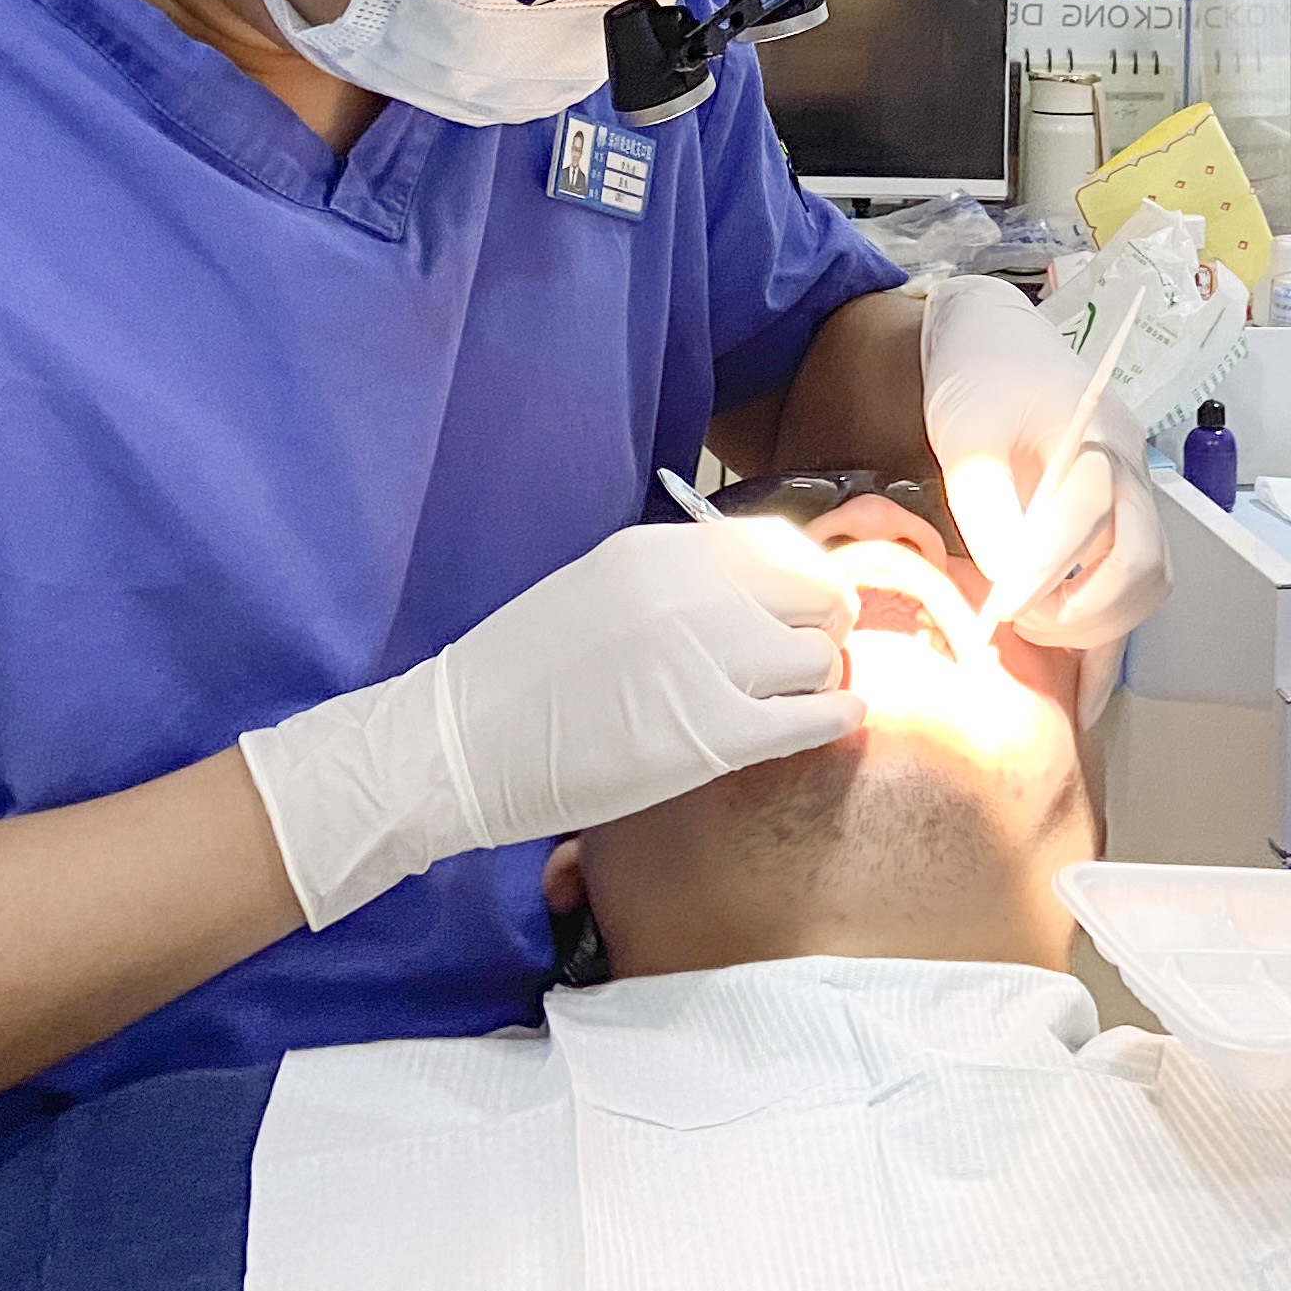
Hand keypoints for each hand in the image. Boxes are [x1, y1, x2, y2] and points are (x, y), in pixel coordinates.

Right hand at [237, 518, 863, 928]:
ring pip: (820, 657)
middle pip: (815, 595)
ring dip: (819, 678)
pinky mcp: (711, 736)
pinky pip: (815, 717)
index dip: (806, 581)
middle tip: (808, 655)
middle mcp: (690, 594)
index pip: (782, 545)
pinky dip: (833, 718)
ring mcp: (704, 662)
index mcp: (658, 552)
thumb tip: (764, 594)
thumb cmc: (522, 677)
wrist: (457, 746)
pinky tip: (824, 723)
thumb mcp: (600, 592)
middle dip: (822, 625)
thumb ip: (679, 584)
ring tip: (796, 698)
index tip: (805, 609)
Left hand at [918, 273, 1170, 650]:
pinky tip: (1082, 693)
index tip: (997, 608)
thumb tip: (1006, 582)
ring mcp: (1135, 501)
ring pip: (1147, 587)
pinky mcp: (1120, 526)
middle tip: (1017, 622)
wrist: (997, 340)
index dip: (1043, 570)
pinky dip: (1106, 640)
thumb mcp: (965, 430)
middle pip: (1141, 564)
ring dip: (1098, 627)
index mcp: (1098, 436)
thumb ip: (986, 505)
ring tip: (1035, 634)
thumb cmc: (980, 375)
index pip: (1086, 516)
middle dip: (1081, 610)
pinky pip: (1130, 593)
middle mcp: (1132, 473)